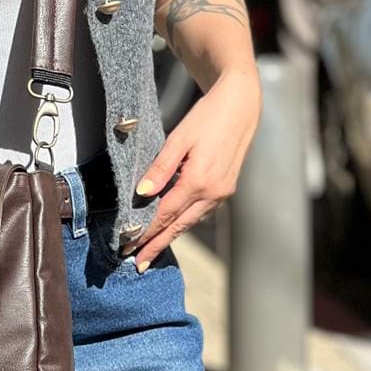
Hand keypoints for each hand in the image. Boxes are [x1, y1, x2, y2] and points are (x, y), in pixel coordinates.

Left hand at [126, 67, 261, 268]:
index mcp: (199, 181)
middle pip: (179, 225)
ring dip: (171, 236)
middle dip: (158, 244)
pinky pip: (201, 211)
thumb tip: (142, 194)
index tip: (130, 248)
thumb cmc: (207, 117)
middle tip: (139, 263)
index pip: (166, 214)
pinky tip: (174, 225)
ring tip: (152, 249)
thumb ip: (160, 168)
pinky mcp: (226, 188)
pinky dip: (185, 221)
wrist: (240, 106)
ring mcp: (222, 192)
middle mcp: (213, 192)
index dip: (147, 233)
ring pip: (191, 220)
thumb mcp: (179, 139)